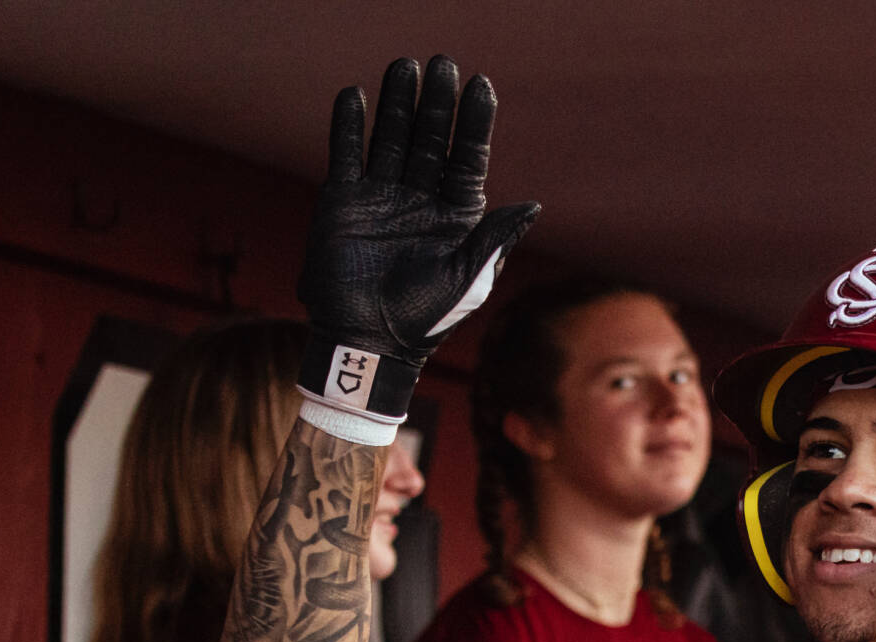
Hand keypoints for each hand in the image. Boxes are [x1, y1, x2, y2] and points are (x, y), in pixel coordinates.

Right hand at [299, 55, 538, 425]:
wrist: (368, 342)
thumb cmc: (425, 318)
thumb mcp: (467, 279)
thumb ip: (494, 238)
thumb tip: (532, 204)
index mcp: (456, 216)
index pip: (467, 158)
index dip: (474, 123)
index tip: (481, 86)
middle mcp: (420, 200)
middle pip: (430, 139)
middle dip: (437, 104)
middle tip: (442, 65)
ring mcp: (381, 197)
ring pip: (391, 138)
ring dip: (397, 103)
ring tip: (406, 67)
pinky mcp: (343, 201)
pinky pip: (347, 154)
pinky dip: (349, 125)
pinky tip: (355, 95)